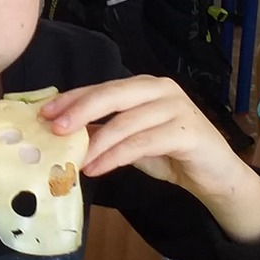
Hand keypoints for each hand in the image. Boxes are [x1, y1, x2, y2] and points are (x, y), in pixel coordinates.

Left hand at [42, 78, 259, 241]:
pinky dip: (116, 156)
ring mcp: (177, 107)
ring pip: (127, 121)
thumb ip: (104, 131)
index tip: (44, 112)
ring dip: (97, 142)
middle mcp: (160, 89)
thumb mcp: (131, 140)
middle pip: (114, 94)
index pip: (102, 87)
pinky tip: (98, 168)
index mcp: (144, 86)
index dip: (72, 98)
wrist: (215, 174)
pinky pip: (143, 142)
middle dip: (80, 110)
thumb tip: (61, 133)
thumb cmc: (170, 153)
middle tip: (54, 128)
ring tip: (74, 161)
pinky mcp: (188, 131)